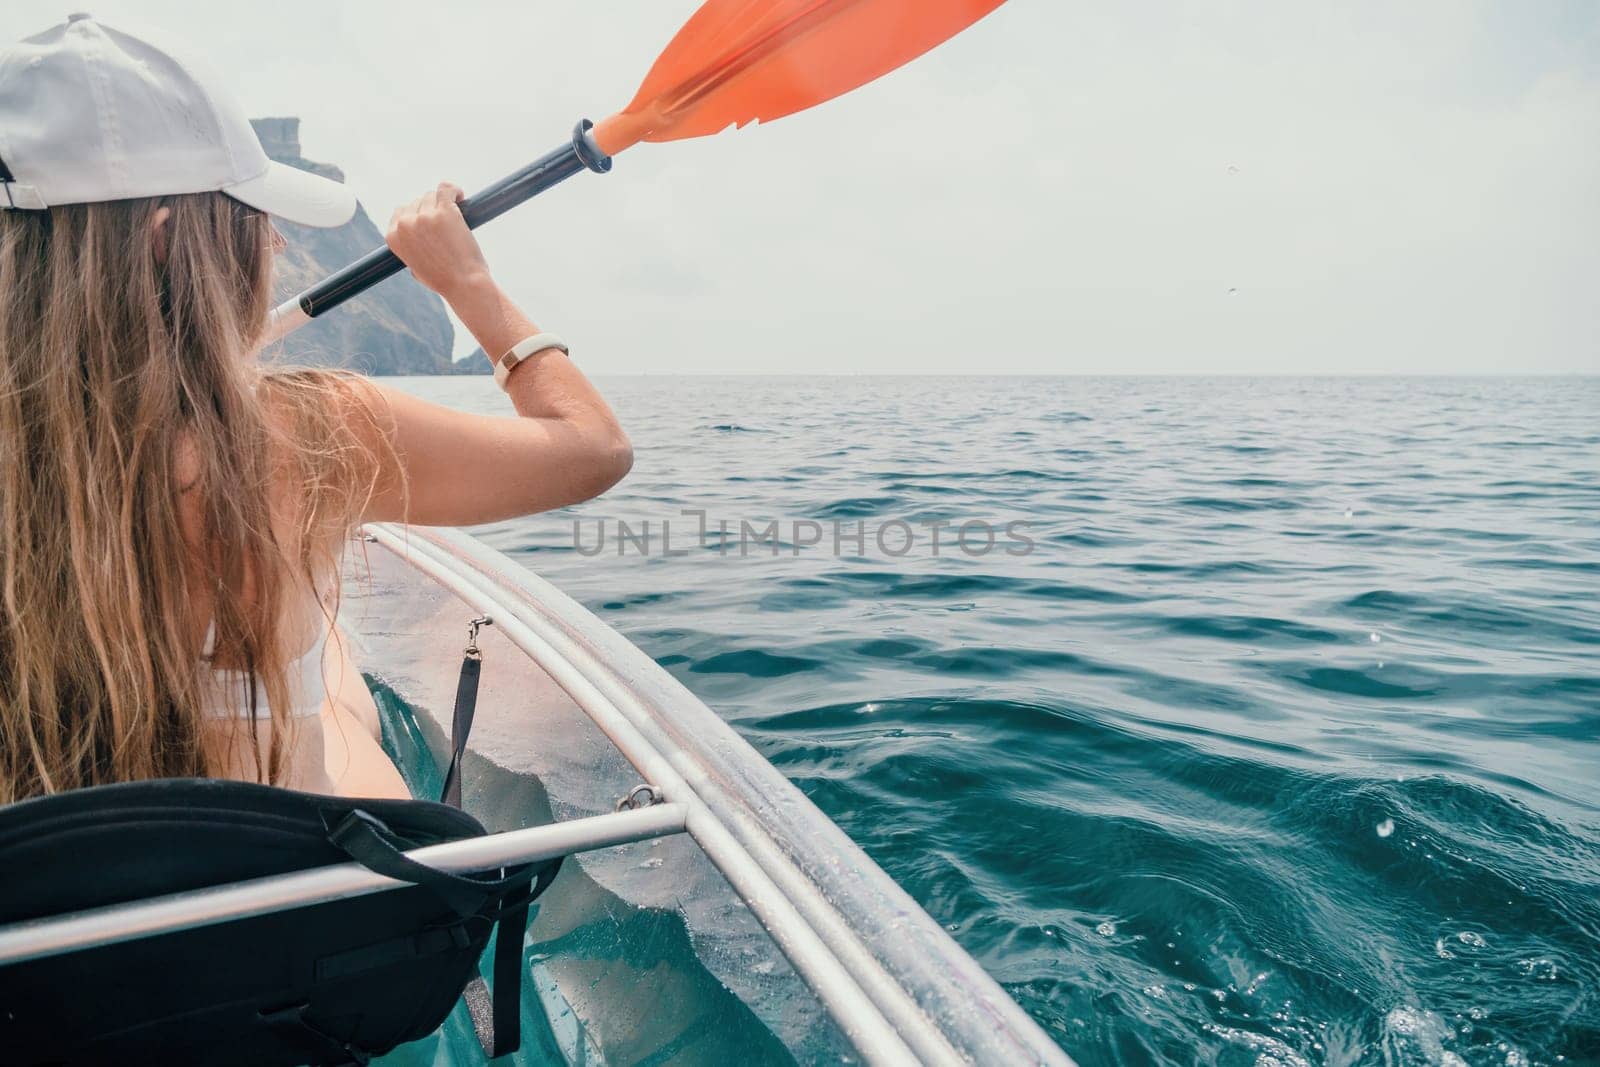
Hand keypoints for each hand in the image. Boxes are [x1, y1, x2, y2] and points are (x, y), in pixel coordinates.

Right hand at [385, 182, 490, 299]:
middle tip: (446, 225)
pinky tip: (460, 197)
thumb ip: (410, 249)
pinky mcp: (445, 211)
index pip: (400, 212)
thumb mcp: (415, 267)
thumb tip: (415, 239)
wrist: (463, 284)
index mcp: (393, 237)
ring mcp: (425, 216)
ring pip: (431, 196)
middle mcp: (405, 224)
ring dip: (443, 203)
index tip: (429, 222)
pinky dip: (453, 190)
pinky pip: (446, 189)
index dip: (416, 215)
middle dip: (430, 210)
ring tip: (455, 217)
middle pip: (416, 202)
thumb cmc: (443, 279)